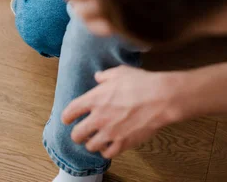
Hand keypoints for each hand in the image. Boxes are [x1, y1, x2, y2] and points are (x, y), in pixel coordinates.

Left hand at [62, 66, 180, 158]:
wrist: (160, 98)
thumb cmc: (140, 82)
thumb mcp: (119, 72)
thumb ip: (105, 76)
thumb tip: (98, 77)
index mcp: (94, 98)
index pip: (70, 111)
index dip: (66, 116)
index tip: (67, 119)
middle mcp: (98, 118)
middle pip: (76, 134)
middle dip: (77, 134)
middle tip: (80, 132)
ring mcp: (110, 133)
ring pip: (90, 146)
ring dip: (92, 143)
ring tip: (96, 139)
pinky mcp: (123, 143)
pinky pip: (108, 154)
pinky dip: (106, 151)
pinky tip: (109, 145)